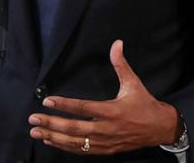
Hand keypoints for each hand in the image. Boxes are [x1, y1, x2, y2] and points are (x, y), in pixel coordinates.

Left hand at [28, 40, 177, 154]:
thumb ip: (121, 64)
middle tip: (33, 119)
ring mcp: (105, 142)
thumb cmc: (144, 104)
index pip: (83, 108)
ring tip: (36, 132)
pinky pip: (82, 150)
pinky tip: (51, 141)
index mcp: (112, 111)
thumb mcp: (133, 83)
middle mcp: (106, 129)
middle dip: (52, 124)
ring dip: (54, 137)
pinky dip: (65, 146)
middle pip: (74, 128)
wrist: (160, 129)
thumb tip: (117, 43)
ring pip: (75, 142)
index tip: (47, 101)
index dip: (65, 105)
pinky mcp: (105, 150)